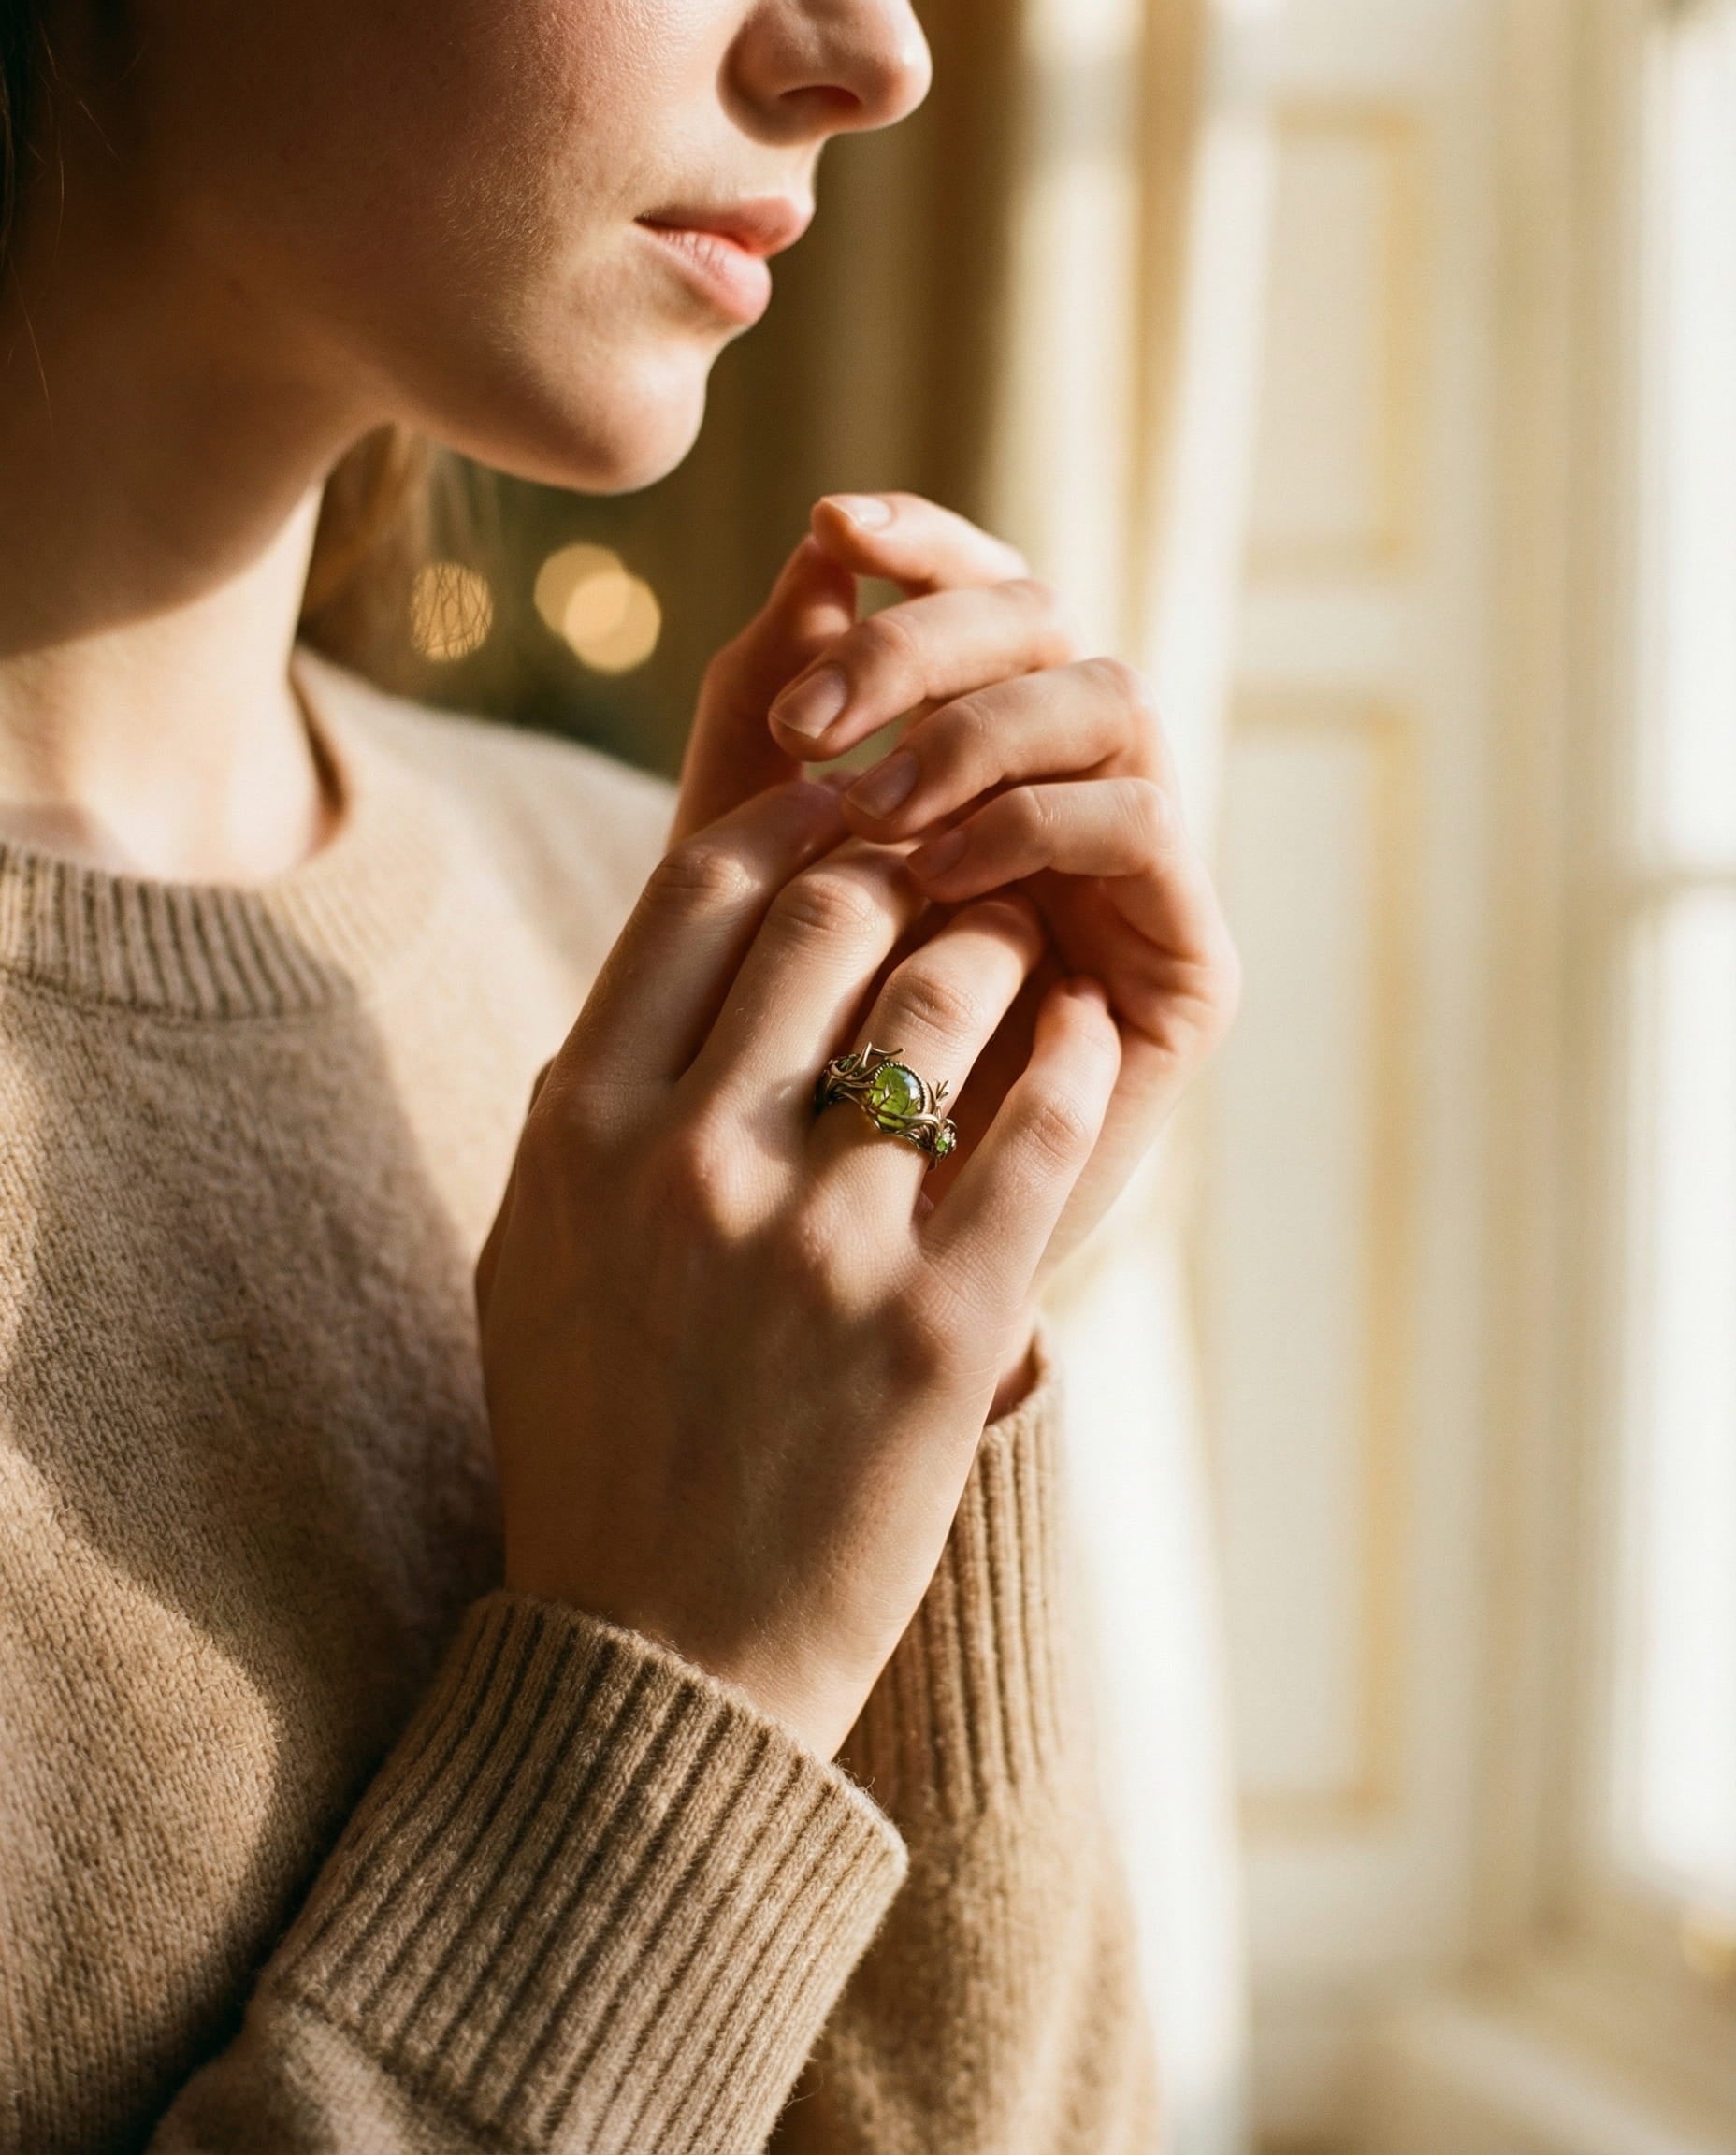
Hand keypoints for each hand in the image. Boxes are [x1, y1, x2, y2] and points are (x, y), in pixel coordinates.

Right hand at [475, 779, 1120, 1758]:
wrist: (657, 1663)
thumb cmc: (593, 1441)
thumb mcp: (538, 1249)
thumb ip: (598, 1095)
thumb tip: (693, 953)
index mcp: (578, 1127)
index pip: (702, 888)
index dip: (798, 816)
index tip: (855, 805)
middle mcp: (689, 1161)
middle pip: (832, 909)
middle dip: (909, 861)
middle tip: (958, 864)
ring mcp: (819, 1241)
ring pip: (948, 992)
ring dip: (1004, 942)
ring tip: (1033, 945)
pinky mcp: (942, 1325)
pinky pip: (1039, 1126)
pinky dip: (1076, 1055)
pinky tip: (1089, 1032)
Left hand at [680, 490, 1240, 1290]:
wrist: (824, 1281)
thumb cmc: (768, 1070)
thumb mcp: (739, 876)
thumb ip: (768, 712)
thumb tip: (817, 541)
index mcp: (971, 755)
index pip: (978, 598)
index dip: (921, 543)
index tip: (829, 525)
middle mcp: (1063, 794)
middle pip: (1044, 622)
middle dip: (923, 640)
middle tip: (808, 716)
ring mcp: (1128, 876)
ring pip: (1108, 695)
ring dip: (979, 725)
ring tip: (867, 805)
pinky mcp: (1179, 965)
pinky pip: (1139, 822)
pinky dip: (1036, 818)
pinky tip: (937, 871)